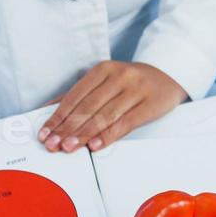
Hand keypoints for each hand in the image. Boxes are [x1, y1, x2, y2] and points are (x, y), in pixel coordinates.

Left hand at [39, 62, 187, 152]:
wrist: (170, 74)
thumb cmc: (132, 81)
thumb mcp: (107, 80)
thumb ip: (82, 95)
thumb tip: (52, 111)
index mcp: (103, 69)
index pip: (75, 95)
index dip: (58, 116)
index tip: (45, 132)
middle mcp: (118, 76)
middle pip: (87, 106)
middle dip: (67, 128)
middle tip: (53, 144)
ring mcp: (135, 90)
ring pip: (104, 115)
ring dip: (84, 134)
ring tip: (69, 147)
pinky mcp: (150, 104)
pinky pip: (125, 122)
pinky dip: (108, 135)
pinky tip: (95, 145)